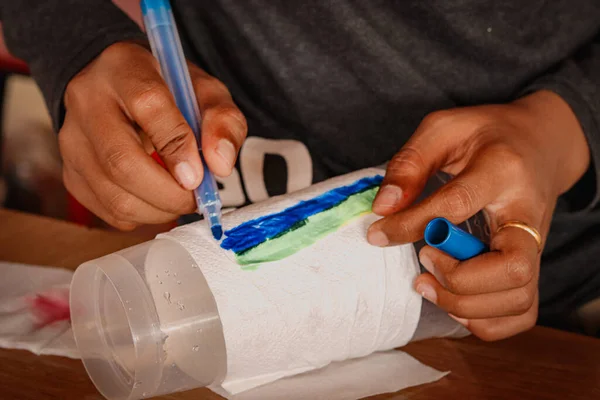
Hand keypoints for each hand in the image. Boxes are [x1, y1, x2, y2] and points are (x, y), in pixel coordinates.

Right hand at [60, 42, 246, 229]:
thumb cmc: (166, 91)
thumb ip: (222, 121)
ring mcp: (73, 140)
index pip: (149, 106)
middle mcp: (88, 102)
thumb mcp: (204, 91)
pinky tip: (157, 200)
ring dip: (159, 210)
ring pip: (114, 194)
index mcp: (125, 68)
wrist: (117, 88)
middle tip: (196, 197)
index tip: (199, 176)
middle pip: (122, 161)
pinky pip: (108, 210)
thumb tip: (220, 165)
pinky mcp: (71, 172)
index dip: (178, 147)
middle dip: (169, 193)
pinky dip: (142, 216)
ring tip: (180, 198)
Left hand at [367, 90, 589, 340]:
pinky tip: (453, 300)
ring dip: (465, 304)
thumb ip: (409, 164)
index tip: (378, 234)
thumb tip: (383, 208)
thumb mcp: (443, 129)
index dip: (412, 225)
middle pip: (511, 269)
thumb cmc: (486, 135)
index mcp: (502, 169)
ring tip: (429, 283)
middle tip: (422, 260)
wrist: (540, 144)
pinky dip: (485, 321)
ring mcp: (536, 245)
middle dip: (456, 279)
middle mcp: (527, 214)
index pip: (458, 204)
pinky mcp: (533, 265)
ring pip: (518, 299)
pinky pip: (521, 313)